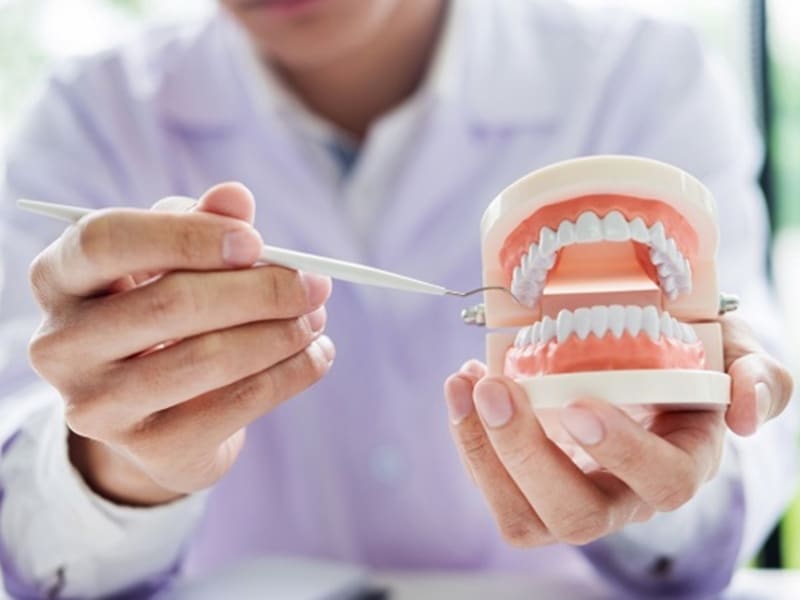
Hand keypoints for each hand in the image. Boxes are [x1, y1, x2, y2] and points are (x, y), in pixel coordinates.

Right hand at [28, 183, 334, 505]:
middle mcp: (62, 344)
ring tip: (316, 317)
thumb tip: (235, 197)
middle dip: (260, 290)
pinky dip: (290, 375)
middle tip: (315, 284)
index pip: (108, 241)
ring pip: (207, 359)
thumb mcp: (171, 261)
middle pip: (169, 303)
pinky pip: (236, 405)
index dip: (186, 237)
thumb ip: (200, 224)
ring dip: (280, 334)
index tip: (254, 242)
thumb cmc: (161, 313)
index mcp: (59, 278)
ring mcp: (98, 405)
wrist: (153, 413)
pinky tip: (317, 355)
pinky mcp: (149, 448)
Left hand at [443, 316, 793, 546]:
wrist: (645, 384)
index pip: (662, 480)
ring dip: (482, 451)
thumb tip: (744, 410)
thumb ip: (759, 379)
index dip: (622, 450)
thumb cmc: (689, 372)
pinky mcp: (530, 489)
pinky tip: (464, 383)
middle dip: (526, 454)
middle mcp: (624, 496)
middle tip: (496, 389)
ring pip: (523, 516)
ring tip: (467, 384)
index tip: (581, 405)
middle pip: (576, 514)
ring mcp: (573, 498)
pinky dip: (468, 438)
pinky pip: (493, 487)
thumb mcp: (733, 359)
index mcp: (680, 462)